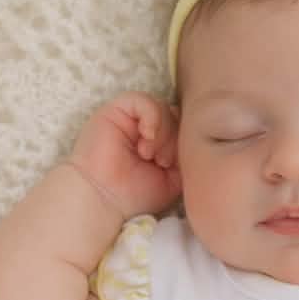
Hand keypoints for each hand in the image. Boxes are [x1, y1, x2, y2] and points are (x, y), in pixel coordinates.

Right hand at [67, 90, 181, 221]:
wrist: (105, 198)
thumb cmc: (136, 194)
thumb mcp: (174, 179)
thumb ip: (186, 157)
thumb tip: (192, 135)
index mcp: (160, 142)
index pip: (184, 128)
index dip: (185, 142)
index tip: (175, 166)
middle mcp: (146, 127)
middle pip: (176, 116)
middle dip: (174, 139)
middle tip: (162, 162)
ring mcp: (131, 118)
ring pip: (163, 108)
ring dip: (163, 133)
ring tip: (150, 155)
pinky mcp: (117, 109)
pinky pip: (144, 101)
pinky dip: (152, 118)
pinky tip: (146, 137)